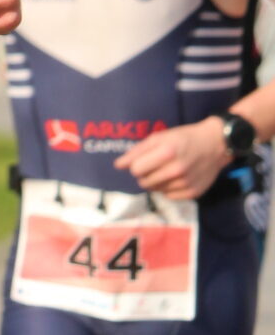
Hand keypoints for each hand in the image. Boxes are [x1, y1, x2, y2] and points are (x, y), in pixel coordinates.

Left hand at [116, 118, 230, 198]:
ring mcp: (186, 183)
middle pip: (144, 182)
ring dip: (157, 182)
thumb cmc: (184, 138)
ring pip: (156, 190)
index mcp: (166, 152)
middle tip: (156, 165)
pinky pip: (169, 196)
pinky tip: (177, 178)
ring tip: (168, 170)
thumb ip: (137, 151)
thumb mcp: (159, 137)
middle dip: (146, 174)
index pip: (136, 170)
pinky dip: (169, 189)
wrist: (216, 144)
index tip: (144, 160)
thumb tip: (118, 166)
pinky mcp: (193, 192)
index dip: (137, 165)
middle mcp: (176, 169)